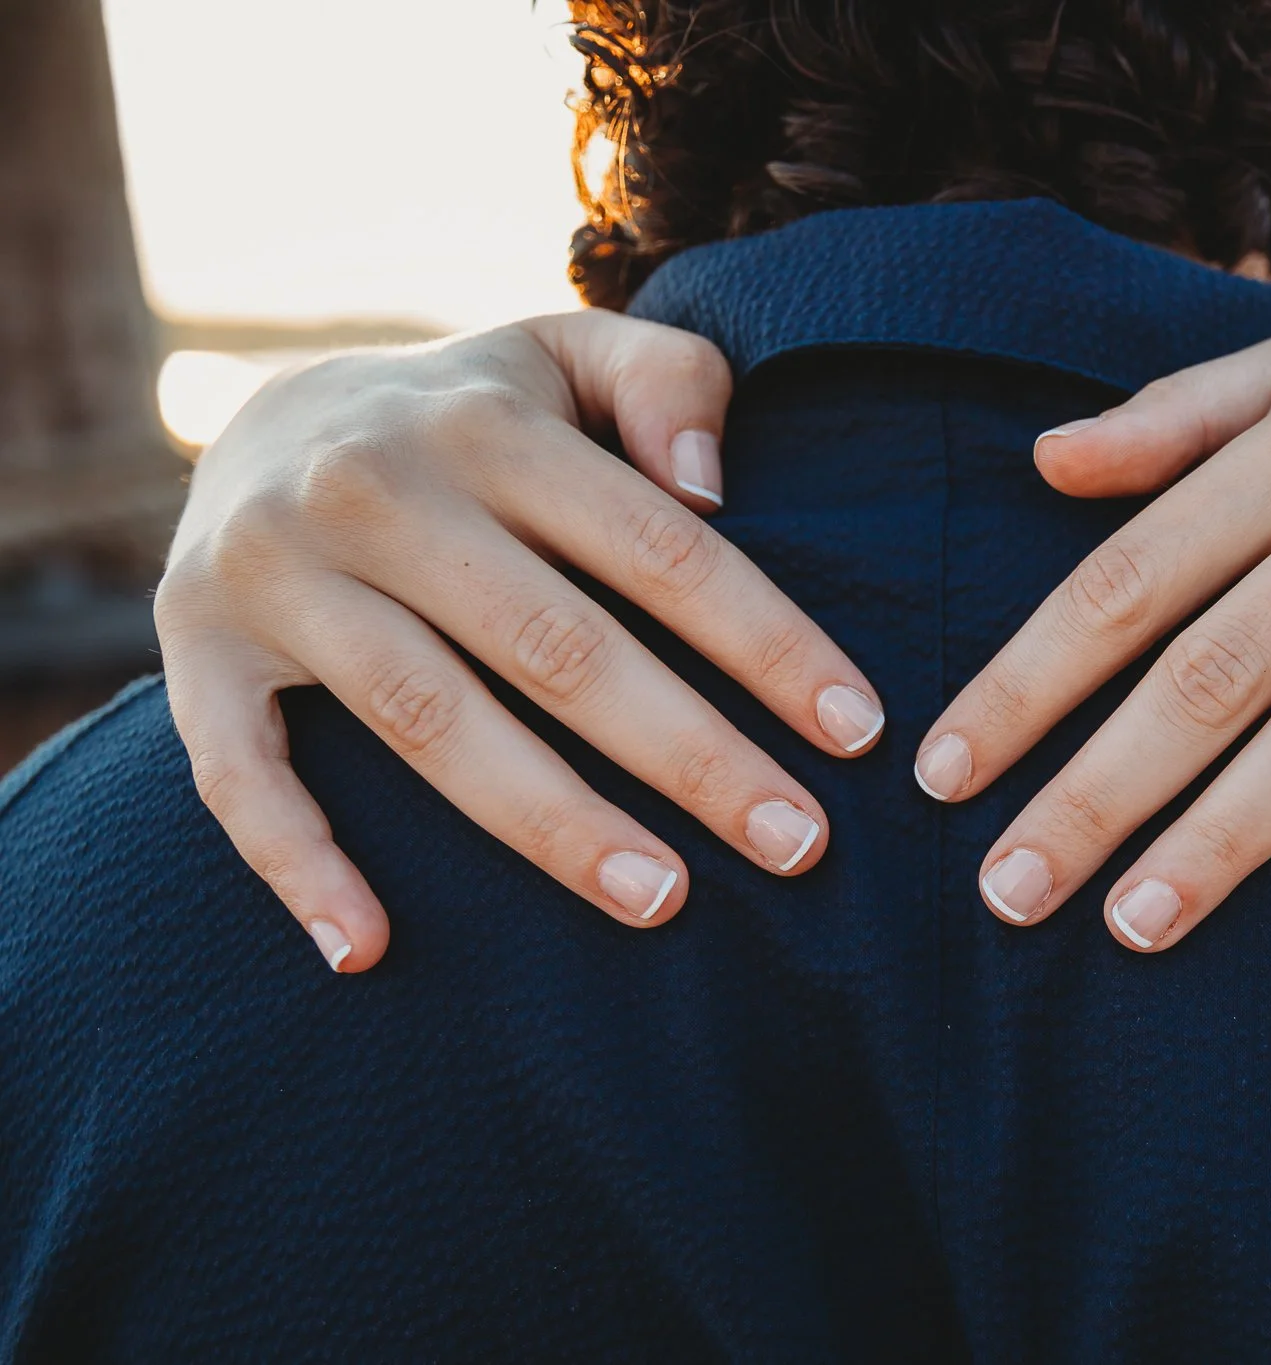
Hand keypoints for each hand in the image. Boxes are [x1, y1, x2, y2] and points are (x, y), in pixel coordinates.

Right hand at [156, 312, 885, 971]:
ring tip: (665, 903)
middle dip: (691, 754)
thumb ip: (667, 382)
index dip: (765, 643)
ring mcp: (277, 576)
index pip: (658, 548)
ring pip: (427, 719)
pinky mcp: (196, 653)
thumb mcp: (566, 359)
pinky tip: (371, 948)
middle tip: (798, 846)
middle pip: (557, 646)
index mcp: (486, 424)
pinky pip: (238, 776)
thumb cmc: (470, 417)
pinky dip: (298, 865)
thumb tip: (714, 487)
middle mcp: (373, 491)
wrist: (262, 419)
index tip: (856, 732)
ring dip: (549, 823)